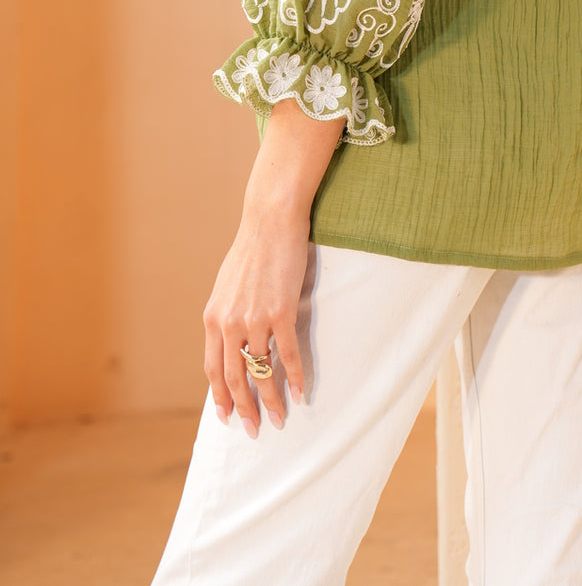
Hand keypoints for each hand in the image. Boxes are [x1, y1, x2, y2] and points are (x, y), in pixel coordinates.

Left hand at [201, 97, 344, 435]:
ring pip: (261, 371)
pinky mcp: (281, 311)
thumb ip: (226, 315)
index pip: (213, 369)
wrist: (270, 220)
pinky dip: (294, 376)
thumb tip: (232, 339)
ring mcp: (255, 319)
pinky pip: (287, 354)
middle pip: (234, 378)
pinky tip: (300, 392)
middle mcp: (229, 323)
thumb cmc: (252, 250)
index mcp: (213, 319)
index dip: (220, 396)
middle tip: (254, 430)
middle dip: (244, 408)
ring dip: (270, 399)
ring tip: (280, 419)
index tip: (227, 417)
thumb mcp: (227, 285)